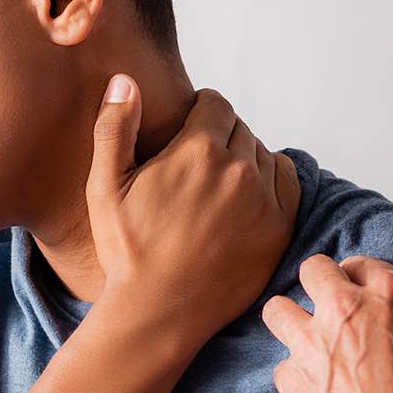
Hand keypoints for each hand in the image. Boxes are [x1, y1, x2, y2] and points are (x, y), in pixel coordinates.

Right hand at [86, 76, 298, 353]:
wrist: (159, 312)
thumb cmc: (127, 250)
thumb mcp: (105, 186)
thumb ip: (115, 127)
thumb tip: (125, 80)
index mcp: (198, 150)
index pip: (216, 103)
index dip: (200, 112)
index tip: (188, 129)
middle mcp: (239, 169)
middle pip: (240, 127)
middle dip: (220, 136)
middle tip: (197, 164)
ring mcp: (265, 200)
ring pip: (262, 153)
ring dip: (244, 159)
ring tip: (218, 184)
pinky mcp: (280, 228)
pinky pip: (287, 182)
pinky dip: (270, 181)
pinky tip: (245, 197)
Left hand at [262, 255, 392, 392]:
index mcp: (390, 296)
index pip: (363, 263)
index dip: (363, 276)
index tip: (367, 292)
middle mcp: (343, 310)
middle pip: (313, 270)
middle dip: (321, 283)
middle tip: (334, 306)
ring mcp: (309, 344)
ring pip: (278, 310)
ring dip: (291, 319)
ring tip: (309, 339)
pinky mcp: (290, 380)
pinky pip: (281, 365)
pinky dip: (294, 374)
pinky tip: (314, 389)